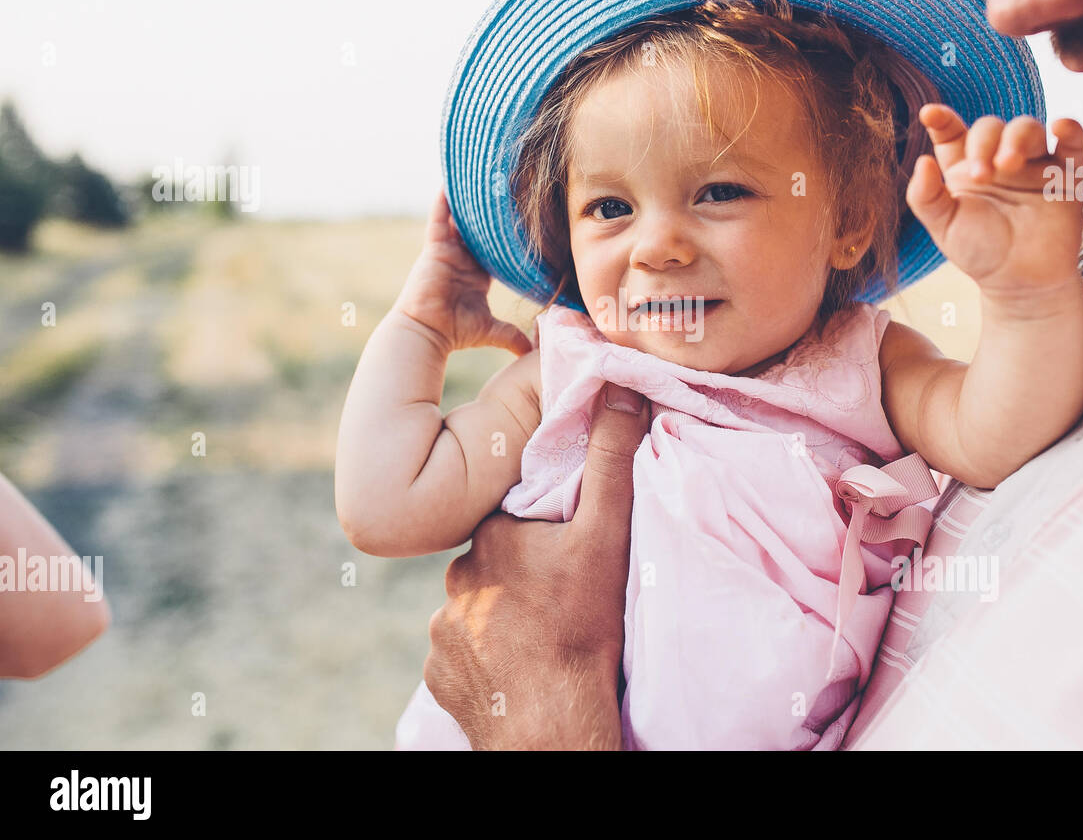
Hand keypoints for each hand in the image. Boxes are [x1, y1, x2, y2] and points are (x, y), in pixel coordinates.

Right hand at [393, 188, 531, 355]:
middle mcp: (462, 259)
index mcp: (476, 275)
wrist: (428, 332)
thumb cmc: (455, 332)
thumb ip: (511, 336)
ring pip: (461, 219)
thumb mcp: (490, 330)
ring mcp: (447, 251)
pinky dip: (443, 199)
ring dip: (469, 199)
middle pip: (479, 229)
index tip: (521, 218)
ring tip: (481, 173)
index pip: (494, 248)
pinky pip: (439, 217)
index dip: (505, 234)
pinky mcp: (435, 247)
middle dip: (489, 210)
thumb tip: (532, 353)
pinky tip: (450, 179)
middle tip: (506, 185)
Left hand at [423, 383, 648, 748]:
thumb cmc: (582, 626)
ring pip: (478, 604)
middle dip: (524, 568)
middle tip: (562, 591)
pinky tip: (519, 661)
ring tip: (544, 629)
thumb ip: (610, 458)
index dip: (543, 526)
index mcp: (492, 534)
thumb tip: (616, 387)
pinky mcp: (438, 672)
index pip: (514, 514)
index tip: (567, 546)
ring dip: (506, 611)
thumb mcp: (606, 534)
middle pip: (496, 558)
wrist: (550, 723)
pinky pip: (463, 650)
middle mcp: (457, 575)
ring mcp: (441, 627)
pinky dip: (489, 652)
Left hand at [906, 105, 1082, 301]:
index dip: (942, 120)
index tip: (930, 114)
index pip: (953, 133)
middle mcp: (999, 160)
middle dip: (983, 143)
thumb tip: (921, 162)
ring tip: (1008, 165)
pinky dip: (1069, 130)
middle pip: (990, 127)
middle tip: (982, 175)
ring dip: (1016, 139)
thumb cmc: (980, 252)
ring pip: (1028, 128)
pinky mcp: (1065, 175)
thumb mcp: (944, 227)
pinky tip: (1059, 127)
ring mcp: (1034, 164)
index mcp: (966, 168)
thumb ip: (926, 197)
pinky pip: (1073, 143)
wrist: (1021, 281)